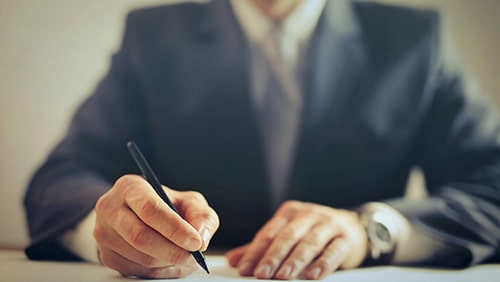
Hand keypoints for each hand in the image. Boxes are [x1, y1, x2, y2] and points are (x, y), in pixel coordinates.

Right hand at [93, 174, 218, 277]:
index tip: (196, 242)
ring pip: (141, 258)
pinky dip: (161, 272)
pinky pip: (137, 271)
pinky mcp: (107, 256)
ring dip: (169, 263)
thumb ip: (201, 215)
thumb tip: (202, 238)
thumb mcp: (188, 201)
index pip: (149, 209)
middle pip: (141, 236)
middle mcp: (111, 208)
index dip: (175, 229)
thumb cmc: (167, 205)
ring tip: (186, 258)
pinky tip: (171, 262)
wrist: (138, 214)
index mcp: (130, 186)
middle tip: (194, 256)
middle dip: (173, 251)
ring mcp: (105, 233)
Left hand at [225, 200, 367, 279]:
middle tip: (260, 274)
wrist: (353, 226)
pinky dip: (322, 264)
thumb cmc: (313, 232)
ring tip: (283, 277)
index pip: (269, 233)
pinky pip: (333, 251)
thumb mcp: (288, 234)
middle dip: (272, 257)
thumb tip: (234, 260)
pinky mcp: (345, 238)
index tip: (245, 269)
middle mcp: (308, 214)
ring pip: (309, 243)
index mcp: (289, 212)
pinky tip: (312, 276)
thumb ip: (262, 247)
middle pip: (287, 237)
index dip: (255, 252)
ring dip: (295, 261)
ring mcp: (328, 224)